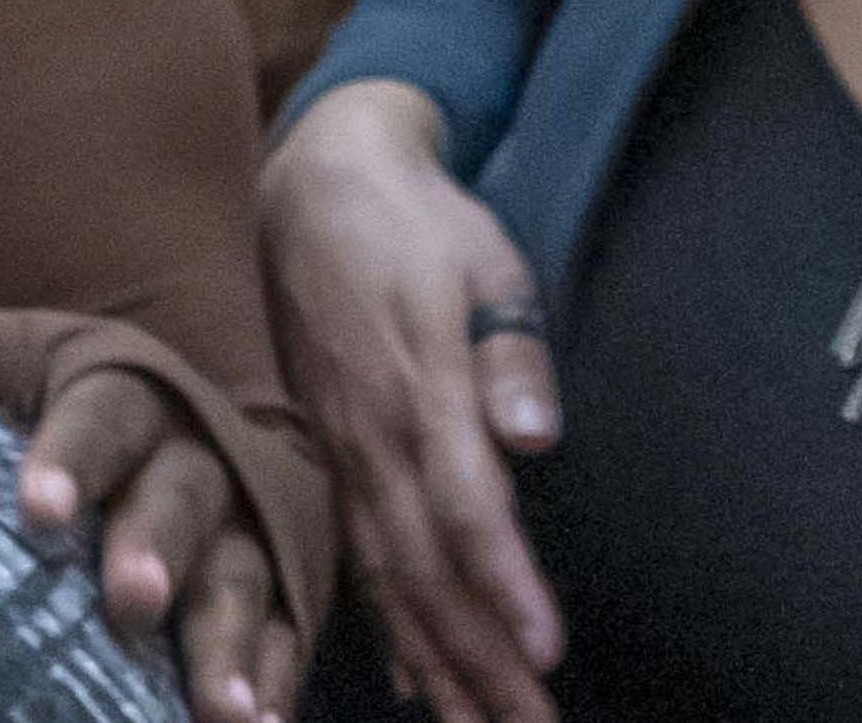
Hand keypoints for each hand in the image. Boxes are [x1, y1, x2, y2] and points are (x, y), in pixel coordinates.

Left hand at [0, 293, 303, 722]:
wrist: (195, 416)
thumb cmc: (64, 397)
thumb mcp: (1, 354)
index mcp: (120, 389)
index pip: (96, 416)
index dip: (69, 457)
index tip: (35, 510)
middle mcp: (190, 453)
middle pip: (178, 493)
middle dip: (155, 545)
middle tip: (126, 600)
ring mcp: (243, 524)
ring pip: (238, 574)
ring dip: (226, 639)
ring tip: (215, 710)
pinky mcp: (281, 587)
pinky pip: (284, 636)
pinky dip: (272, 683)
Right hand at [259, 82, 563, 722]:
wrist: (316, 187)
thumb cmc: (419, 222)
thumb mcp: (483, 258)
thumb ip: (512, 348)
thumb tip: (534, 434)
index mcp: (420, 391)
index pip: (465, 510)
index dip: (504, 587)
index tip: (545, 654)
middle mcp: (374, 438)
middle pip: (426, 571)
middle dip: (478, 662)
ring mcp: (345, 452)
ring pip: (387, 579)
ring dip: (435, 664)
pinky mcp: (330, 454)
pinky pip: (356, 558)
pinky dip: (386, 628)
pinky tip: (413, 680)